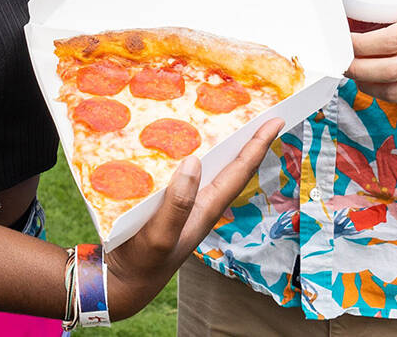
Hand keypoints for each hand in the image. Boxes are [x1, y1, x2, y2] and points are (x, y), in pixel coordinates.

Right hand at [104, 119, 280, 320]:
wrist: (120, 282)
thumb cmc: (142, 262)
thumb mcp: (159, 235)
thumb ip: (178, 203)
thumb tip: (195, 162)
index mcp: (205, 209)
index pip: (237, 172)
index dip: (257, 146)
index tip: (276, 122)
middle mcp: (200, 204)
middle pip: (231, 167)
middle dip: (247, 140)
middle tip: (261, 114)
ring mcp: (184, 204)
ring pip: (210, 168)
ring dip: (221, 145)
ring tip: (230, 121)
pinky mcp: (167, 203)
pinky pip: (186, 172)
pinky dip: (192, 154)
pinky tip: (185, 143)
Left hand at [346, 0, 396, 105]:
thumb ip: (394, 2)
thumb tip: (356, 6)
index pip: (387, 41)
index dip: (358, 44)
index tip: (342, 41)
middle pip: (387, 72)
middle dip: (356, 69)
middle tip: (342, 62)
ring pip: (394, 93)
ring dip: (367, 85)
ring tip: (355, 73)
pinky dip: (386, 92)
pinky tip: (377, 81)